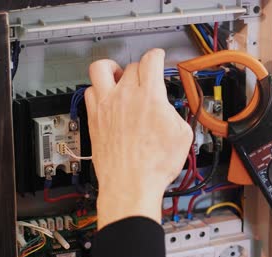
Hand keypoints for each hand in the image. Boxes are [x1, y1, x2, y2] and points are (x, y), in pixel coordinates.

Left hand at [85, 49, 192, 229]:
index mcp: (150, 97)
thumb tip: (169, 109)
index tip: (157, 57)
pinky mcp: (94, 119)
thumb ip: (175, 113)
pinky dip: (98, 90)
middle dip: (141, 69)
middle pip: (131, 66)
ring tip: (117, 76)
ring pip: (100, 69)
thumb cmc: (153, 166)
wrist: (130, 185)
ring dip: (111, 69)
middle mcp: (125, 97)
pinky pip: (89, 92)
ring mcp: (106, 106)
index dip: (157, 55)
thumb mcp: (182, 135)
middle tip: (145, 77)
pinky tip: (105, 98)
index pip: (151, 61)